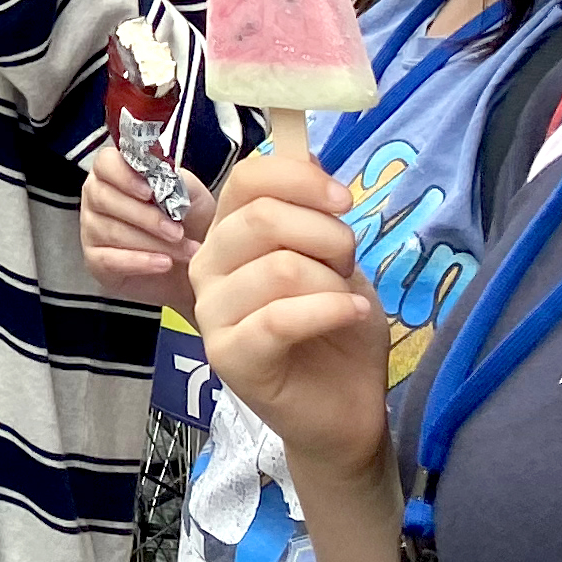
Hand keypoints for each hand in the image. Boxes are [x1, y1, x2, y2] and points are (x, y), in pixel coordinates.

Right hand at [80, 143, 208, 314]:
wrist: (193, 265)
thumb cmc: (189, 224)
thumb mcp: (191, 197)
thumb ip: (177, 181)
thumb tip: (166, 175)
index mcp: (116, 173)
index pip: (105, 163)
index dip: (124, 176)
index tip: (149, 192)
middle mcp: (96, 197)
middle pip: (105, 198)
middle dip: (145, 217)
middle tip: (177, 231)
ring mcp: (91, 229)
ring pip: (111, 231)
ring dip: (152, 243)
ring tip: (184, 251)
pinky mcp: (95, 259)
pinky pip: (110, 259)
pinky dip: (140, 262)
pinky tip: (164, 264)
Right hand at [192, 147, 389, 481]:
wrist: (344, 409)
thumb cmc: (336, 328)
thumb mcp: (334, 260)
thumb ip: (313, 210)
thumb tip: (305, 152)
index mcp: (229, 235)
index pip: (247, 178)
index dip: (300, 179)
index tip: (343, 201)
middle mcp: (209, 267)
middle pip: (263, 218)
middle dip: (329, 237)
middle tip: (348, 267)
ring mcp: (212, 313)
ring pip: (281, 268)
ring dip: (334, 283)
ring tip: (345, 303)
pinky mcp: (230, 356)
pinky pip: (280, 318)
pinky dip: (330, 311)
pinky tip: (352, 315)